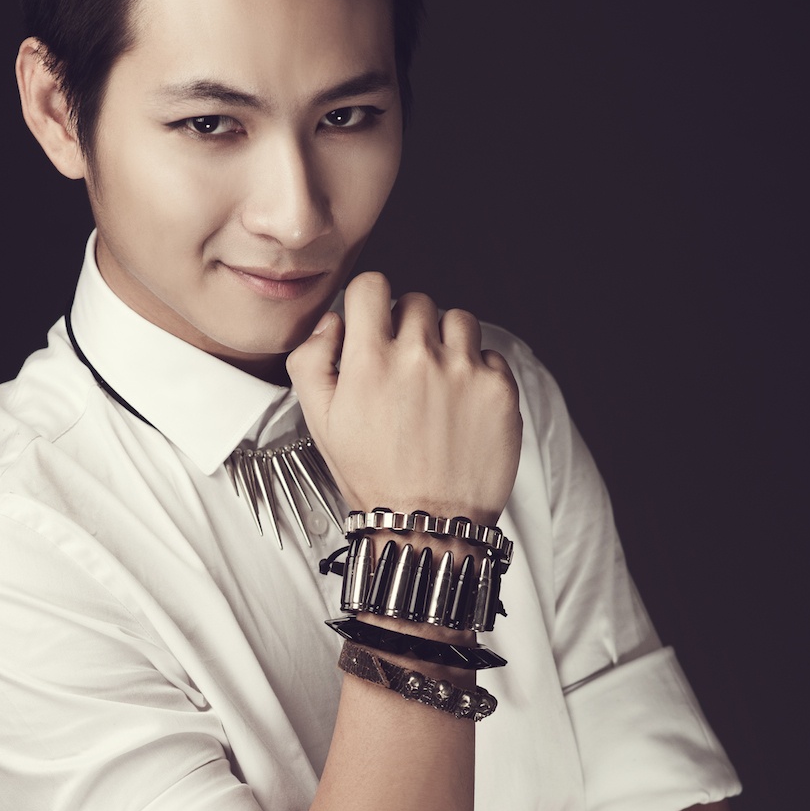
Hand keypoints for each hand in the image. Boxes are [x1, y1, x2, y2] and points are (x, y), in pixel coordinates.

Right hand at [286, 271, 521, 523]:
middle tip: (405, 368)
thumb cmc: (372, 476)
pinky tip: (461, 406)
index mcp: (370, 360)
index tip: (375, 324)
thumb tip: (332, 321)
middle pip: (417, 301)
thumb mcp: (319, 422)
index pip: (372, 286)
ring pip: (458, 320)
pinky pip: (490, 355)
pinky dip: (477, 372)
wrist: (426, 524)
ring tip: (438, 380)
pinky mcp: (499, 389)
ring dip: (447, 341)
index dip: (371, 303)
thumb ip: (310, 360)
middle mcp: (418, 356)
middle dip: (409, 326)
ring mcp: (464, 370)